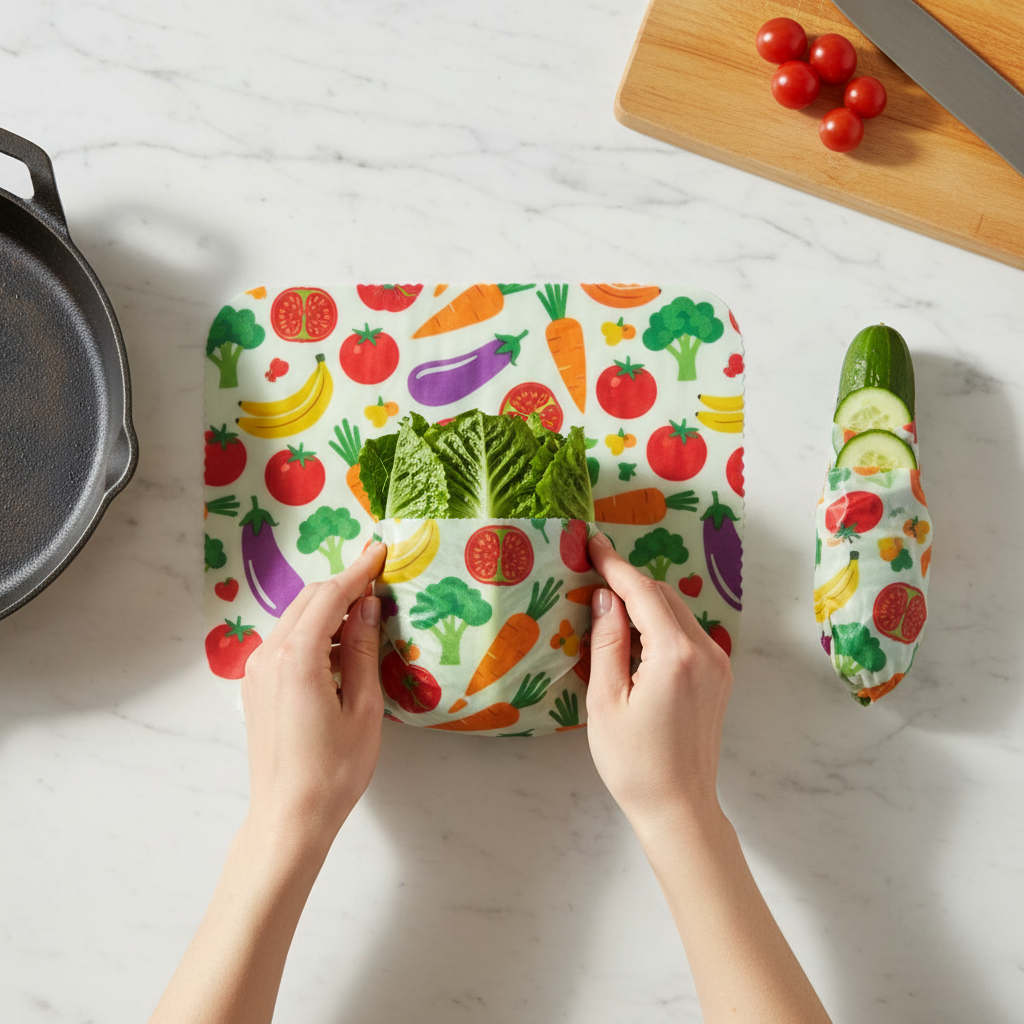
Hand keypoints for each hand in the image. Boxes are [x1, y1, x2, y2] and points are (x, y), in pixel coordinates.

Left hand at [240, 541, 386, 855]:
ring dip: (328, 609)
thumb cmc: (334, 770)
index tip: (380, 552)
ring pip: (295, 618)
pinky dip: (313, 632)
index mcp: (298, 658)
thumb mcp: (363, 707)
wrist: (289, 816)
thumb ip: (362, 650)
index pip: (330, 596)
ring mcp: (257, 671)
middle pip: (308, 600)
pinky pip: (286, 641)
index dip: (358, 571)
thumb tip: (368, 605)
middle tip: (378, 582)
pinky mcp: (256, 686)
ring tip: (364, 616)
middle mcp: (269, 656)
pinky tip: (339, 648)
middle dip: (343, 586)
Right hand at [585, 533, 732, 836]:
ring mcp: (718, 665)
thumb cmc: (634, 763)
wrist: (679, 808)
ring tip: (606, 603)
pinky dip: (659, 623)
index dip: (614, 565)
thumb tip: (604, 597)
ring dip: (644, 602)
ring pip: (676, 612)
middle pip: (663, 596)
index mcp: (676, 655)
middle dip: (628, 581)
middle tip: (591, 572)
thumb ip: (607, 641)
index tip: (592, 543)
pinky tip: (633, 635)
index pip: (642, 592)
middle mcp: (705, 652)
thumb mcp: (605, 700)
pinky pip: (686, 634)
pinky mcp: (719, 678)